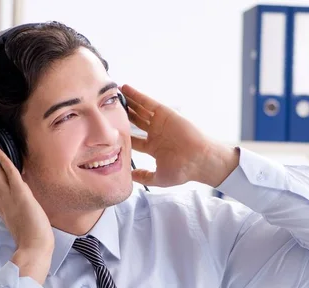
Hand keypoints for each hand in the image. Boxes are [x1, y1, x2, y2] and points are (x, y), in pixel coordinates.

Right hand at [0, 137, 53, 279]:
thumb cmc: (31, 240)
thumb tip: (16, 207)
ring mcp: (9, 196)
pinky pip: (10, 173)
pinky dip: (3, 160)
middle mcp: (2, 200)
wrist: (35, 248)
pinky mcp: (20, 194)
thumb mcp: (18, 223)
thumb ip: (14, 212)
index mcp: (1, 207)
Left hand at [121, 84, 238, 187]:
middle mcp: (156, 133)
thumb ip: (144, 177)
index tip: (111, 130)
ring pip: (141, 110)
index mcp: (154, 148)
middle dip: (124, 114)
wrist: (199, 161)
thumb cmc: (183, 171)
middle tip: (109, 107)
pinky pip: (149, 102)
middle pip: (136, 121)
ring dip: (129, 101)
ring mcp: (161, 123)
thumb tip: (129, 177)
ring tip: (115, 92)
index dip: (123, 134)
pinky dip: (137, 95)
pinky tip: (126, 88)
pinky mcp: (166, 114)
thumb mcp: (159, 178)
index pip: (134, 139)